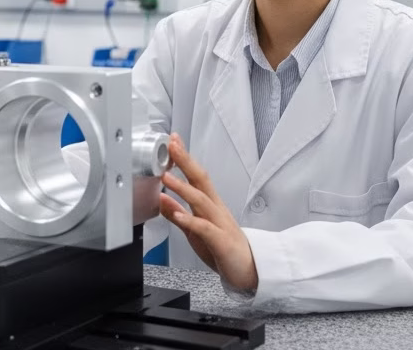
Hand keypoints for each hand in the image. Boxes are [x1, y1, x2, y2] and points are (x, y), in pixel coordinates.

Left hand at [159, 133, 257, 292]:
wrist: (250, 272)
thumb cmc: (223, 250)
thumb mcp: (195, 231)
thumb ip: (178, 216)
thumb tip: (162, 199)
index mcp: (210, 206)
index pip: (196, 177)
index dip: (185, 159)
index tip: (174, 141)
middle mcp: (216, 210)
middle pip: (201, 181)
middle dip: (186, 162)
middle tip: (173, 146)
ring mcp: (220, 225)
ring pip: (201, 202)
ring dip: (183, 188)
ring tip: (166, 178)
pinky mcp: (221, 242)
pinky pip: (205, 229)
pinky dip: (190, 221)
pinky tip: (177, 215)